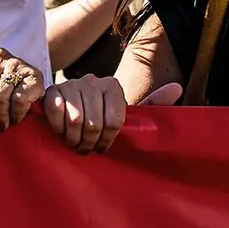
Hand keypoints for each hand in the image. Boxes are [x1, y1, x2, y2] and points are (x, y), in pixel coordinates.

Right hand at [42, 76, 182, 154]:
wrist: (70, 115)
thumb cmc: (102, 120)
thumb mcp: (128, 115)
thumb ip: (152, 104)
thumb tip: (178, 87)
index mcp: (113, 86)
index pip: (114, 122)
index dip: (108, 141)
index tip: (103, 147)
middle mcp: (92, 80)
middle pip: (94, 123)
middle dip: (89, 142)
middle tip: (86, 147)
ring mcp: (70, 84)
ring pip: (75, 120)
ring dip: (73, 138)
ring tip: (74, 142)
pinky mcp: (50, 92)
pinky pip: (54, 113)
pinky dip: (58, 128)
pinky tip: (61, 131)